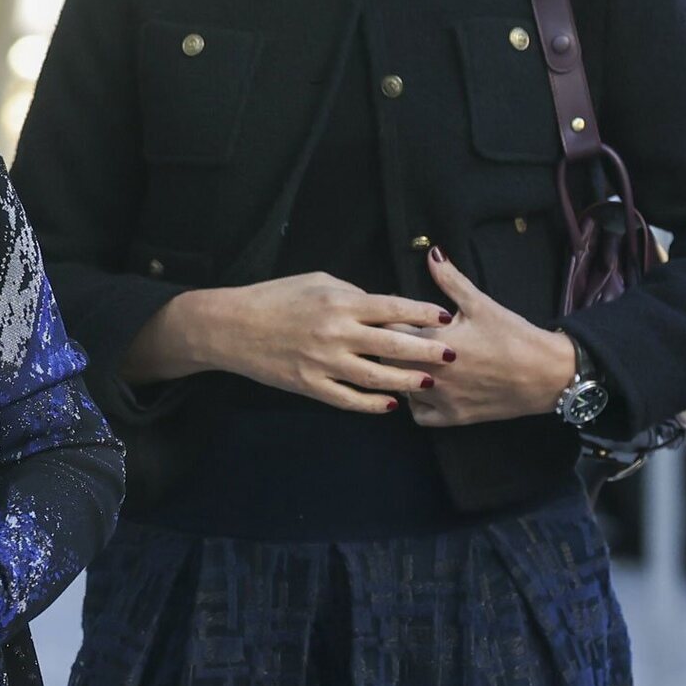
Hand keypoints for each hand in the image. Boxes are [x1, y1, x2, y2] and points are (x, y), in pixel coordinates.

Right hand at [205, 272, 456, 412]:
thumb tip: (382, 305)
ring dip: (406, 381)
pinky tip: (391, 404)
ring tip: (429, 383)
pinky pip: (348, 399)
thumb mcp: (315, 281)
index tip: (444, 317)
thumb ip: (351, 292)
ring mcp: (323, 362)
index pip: (391, 307)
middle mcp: (335, 332)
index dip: (421, 313)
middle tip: (452, 355)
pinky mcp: (310, 385)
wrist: (232, 327)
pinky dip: (372, 404)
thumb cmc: (275, 297)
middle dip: (425, 350)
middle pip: (391, 344)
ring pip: (375, 377)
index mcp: (338, 302)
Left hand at [404, 250, 576, 426]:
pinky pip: (419, 414)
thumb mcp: (481, 303)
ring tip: (412, 361)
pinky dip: (417, 403)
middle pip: (388, 358)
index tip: (396, 315)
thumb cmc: (514, 336)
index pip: (390, 328)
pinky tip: (425, 388)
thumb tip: (431, 253)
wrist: (548, 373)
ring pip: (401, 387)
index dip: (389, 319)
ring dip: (401, 374)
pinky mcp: (454, 417)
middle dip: (390, 345)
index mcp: (434, 340)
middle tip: (401, 337)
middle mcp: (432, 372)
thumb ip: (450, 279)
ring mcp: (442, 398)